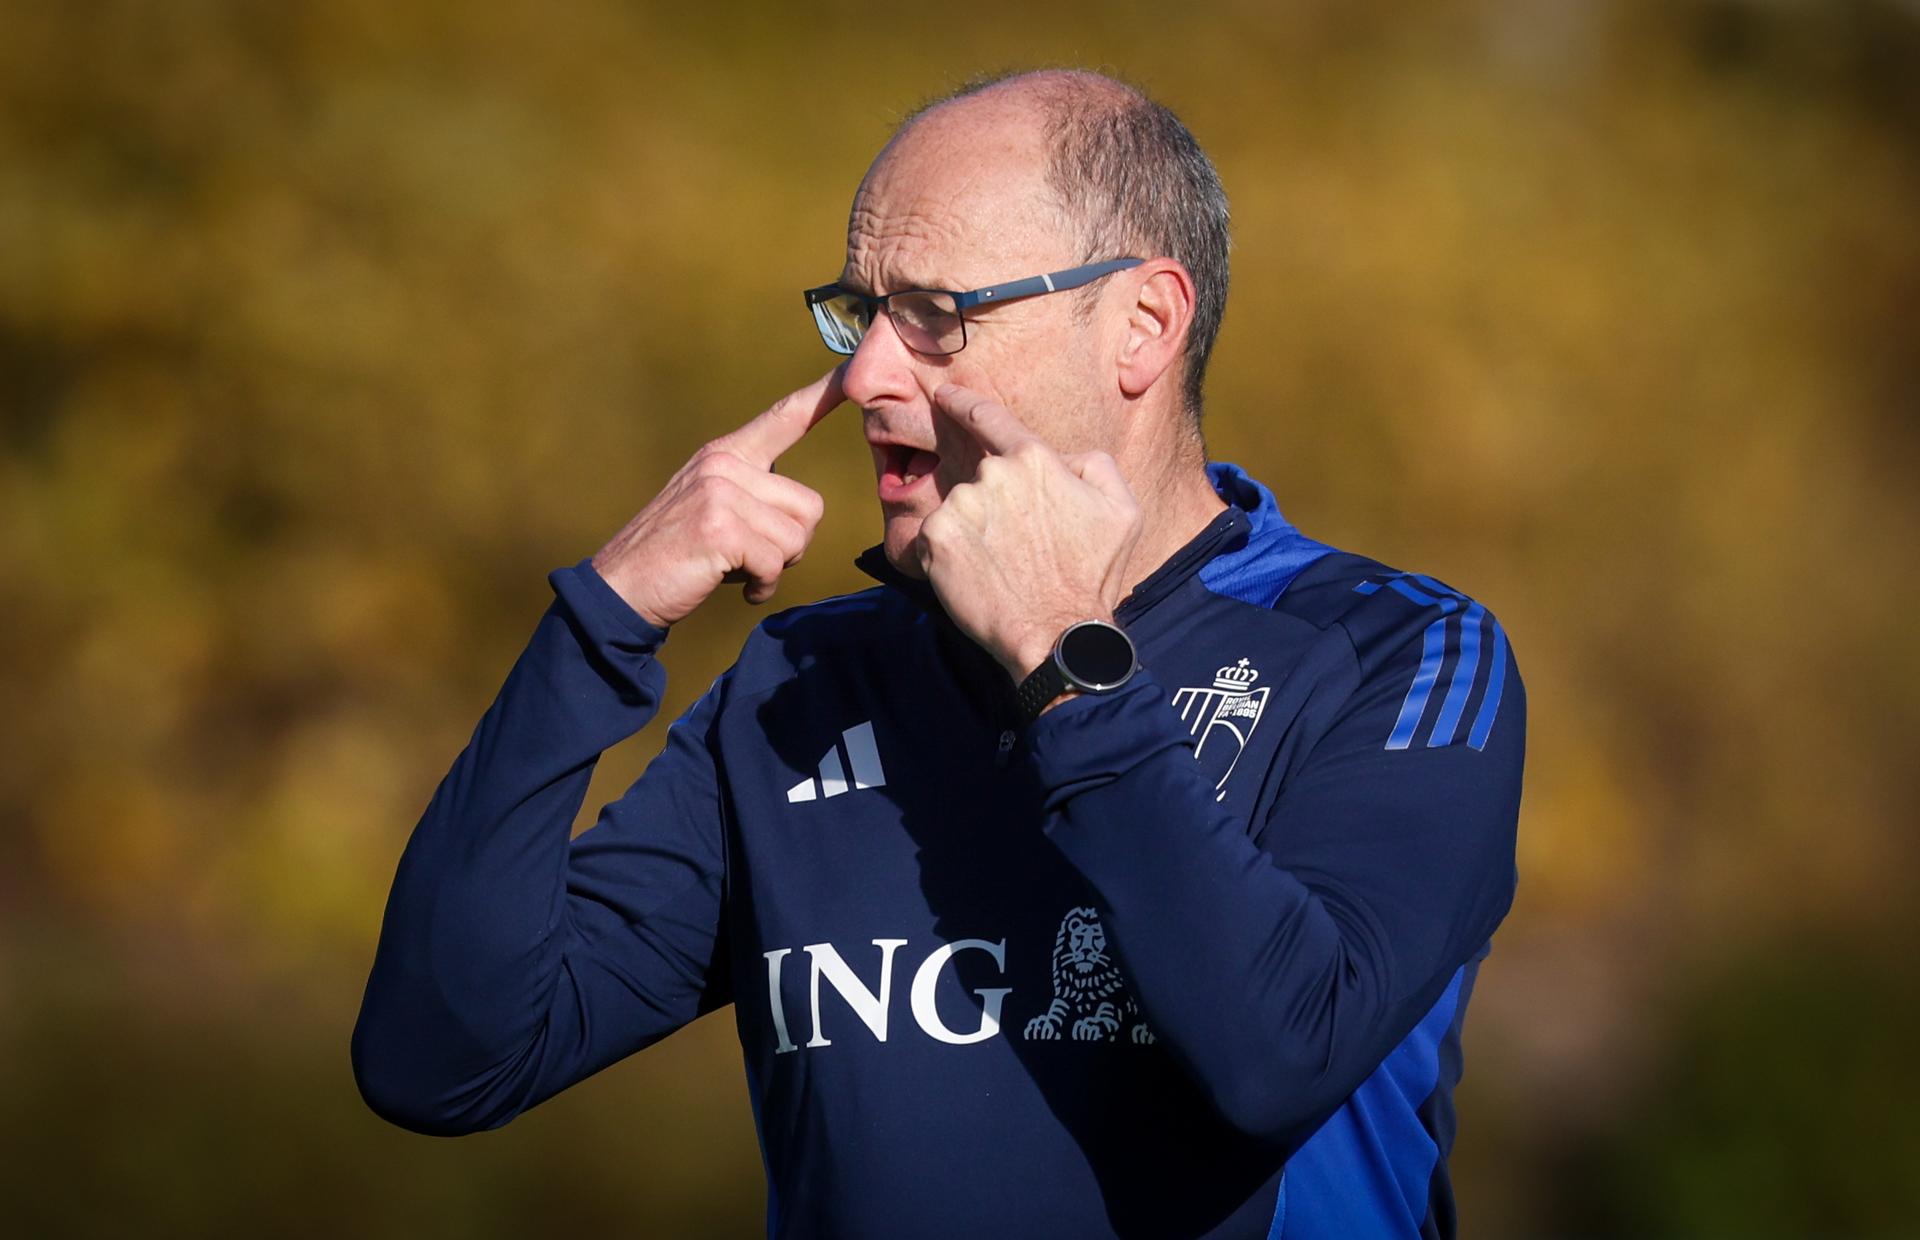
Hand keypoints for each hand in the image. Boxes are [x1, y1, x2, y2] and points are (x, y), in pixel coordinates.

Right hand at [591, 367, 845, 626]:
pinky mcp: (720, 527)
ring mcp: (719, 492)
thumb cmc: (677, 556)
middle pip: (810, 507)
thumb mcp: (712, 507)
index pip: (784, 417)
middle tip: (746, 555)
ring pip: (796, 538)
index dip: (822, 395)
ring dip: (774, 567)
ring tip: (733, 565)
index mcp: (725, 453)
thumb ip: (753, 493)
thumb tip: (804, 511)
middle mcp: (723, 463)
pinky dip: (761, 586)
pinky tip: (733, 585)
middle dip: (789, 544)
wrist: (621, 589)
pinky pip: (775, 564)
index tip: (851, 372)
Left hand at [914, 383, 1142, 681]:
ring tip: (1002, 566)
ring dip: (973, 531)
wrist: (1057, 633)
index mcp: (1035, 459)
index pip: (988, 417)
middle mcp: (992, 475)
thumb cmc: (1093, 575)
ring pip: (959, 509)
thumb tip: (1063, 457)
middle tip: (1017, 545)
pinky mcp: (935, 540)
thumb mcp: (1122, 509)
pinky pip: (934, 537)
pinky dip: (949, 554)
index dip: (962, 403)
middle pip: (981, 478)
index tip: (944, 395)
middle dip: (994, 504)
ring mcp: (960, 507)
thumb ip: (1093, 465)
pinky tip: (978, 576)